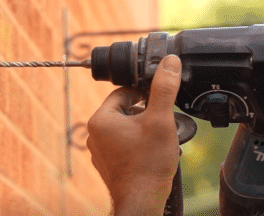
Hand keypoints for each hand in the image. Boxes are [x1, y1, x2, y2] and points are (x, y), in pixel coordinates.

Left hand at [87, 54, 181, 215]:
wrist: (142, 202)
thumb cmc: (148, 164)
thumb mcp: (160, 120)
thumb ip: (164, 88)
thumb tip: (169, 62)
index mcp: (101, 119)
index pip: (124, 92)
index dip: (145, 94)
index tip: (160, 101)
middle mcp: (95, 134)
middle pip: (126, 111)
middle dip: (147, 114)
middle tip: (163, 123)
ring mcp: (100, 151)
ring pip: (127, 129)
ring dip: (145, 130)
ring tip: (161, 140)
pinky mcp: (109, 165)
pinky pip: (125, 146)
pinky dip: (140, 146)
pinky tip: (154, 154)